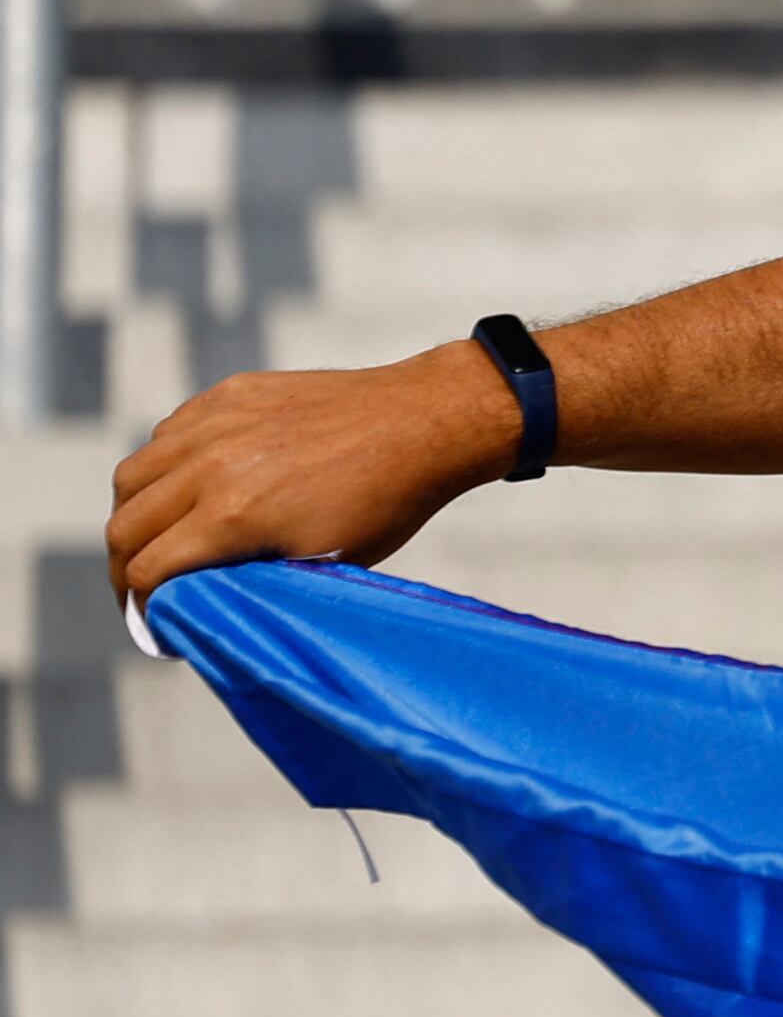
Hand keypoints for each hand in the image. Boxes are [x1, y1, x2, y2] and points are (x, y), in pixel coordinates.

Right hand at [110, 346, 523, 601]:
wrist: (423, 422)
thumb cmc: (386, 503)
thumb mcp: (322, 562)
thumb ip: (251, 577)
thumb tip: (200, 598)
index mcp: (235, 515)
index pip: (147, 571)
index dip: (142, 607)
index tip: (155, 621)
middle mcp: (211, 466)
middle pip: (125, 527)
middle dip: (125, 568)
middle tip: (141, 588)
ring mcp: (214, 424)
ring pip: (133, 476)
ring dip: (135, 514)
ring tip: (157, 538)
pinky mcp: (226, 395)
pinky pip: (167, 435)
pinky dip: (163, 467)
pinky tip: (186, 487)